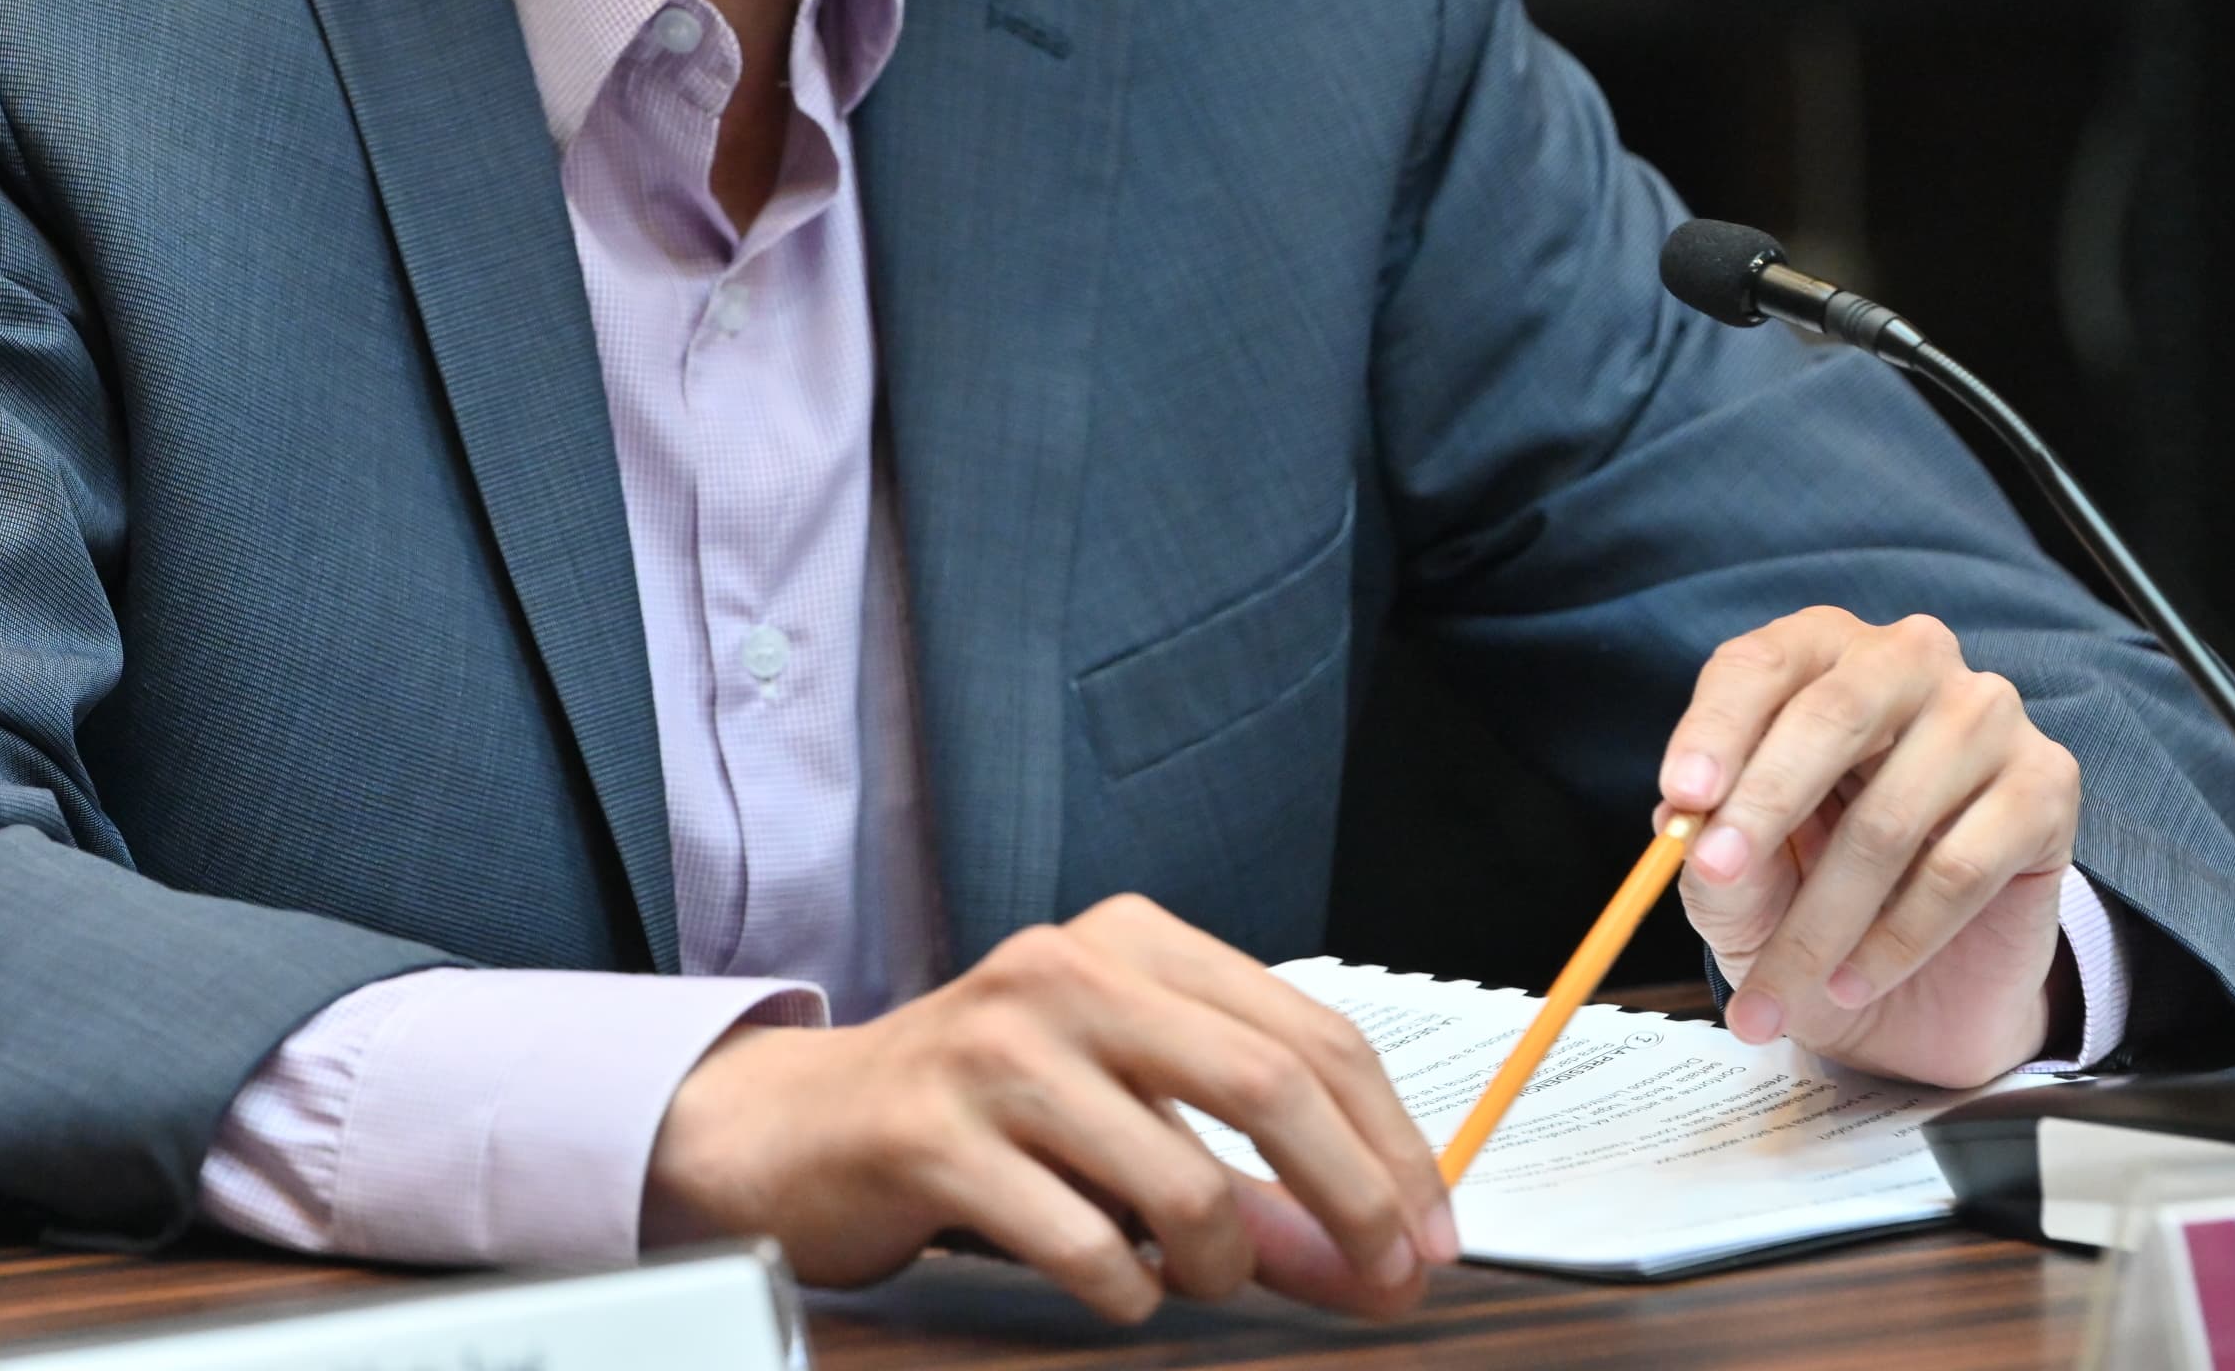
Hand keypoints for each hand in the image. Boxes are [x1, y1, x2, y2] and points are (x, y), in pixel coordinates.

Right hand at [643, 893, 1458, 1323]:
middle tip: (1384, 1287)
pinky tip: (1112, 1284)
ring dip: (1223, 1271)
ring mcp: (999, 1048)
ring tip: (1196, 1282)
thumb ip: (1255, 1175)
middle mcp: (1070, 970)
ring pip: (1186, 1187)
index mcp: (1134, 940)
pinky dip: (1126, 1295)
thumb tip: (1374, 1258)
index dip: (1393, 1143)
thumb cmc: (992, 1115)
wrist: (803, 1128)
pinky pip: (1089, 1249)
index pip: (1312, 1032)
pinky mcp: (937, 1134)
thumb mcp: (1132, 1113)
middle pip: (1272, 1088)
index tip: (1431, 1234)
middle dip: (1353, 1204)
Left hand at [1657, 607, 2082, 1089]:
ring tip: (1780, 988)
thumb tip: (1689, 829)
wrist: (1919, 990)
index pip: (1762, 667)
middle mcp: (1910, 662)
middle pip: (1834, 714)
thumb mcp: (1739, 885)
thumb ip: (1712, 854)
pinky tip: (1852, 980)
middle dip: (1765, 804)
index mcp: (1821, 656)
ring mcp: (1988, 717)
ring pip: (1892, 817)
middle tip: (1715, 877)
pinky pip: (1959, 870)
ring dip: (1823, 919)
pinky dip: (1894, 941)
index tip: (1684, 797)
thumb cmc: (1815, 898)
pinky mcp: (2047, 786)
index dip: (1716, 730)